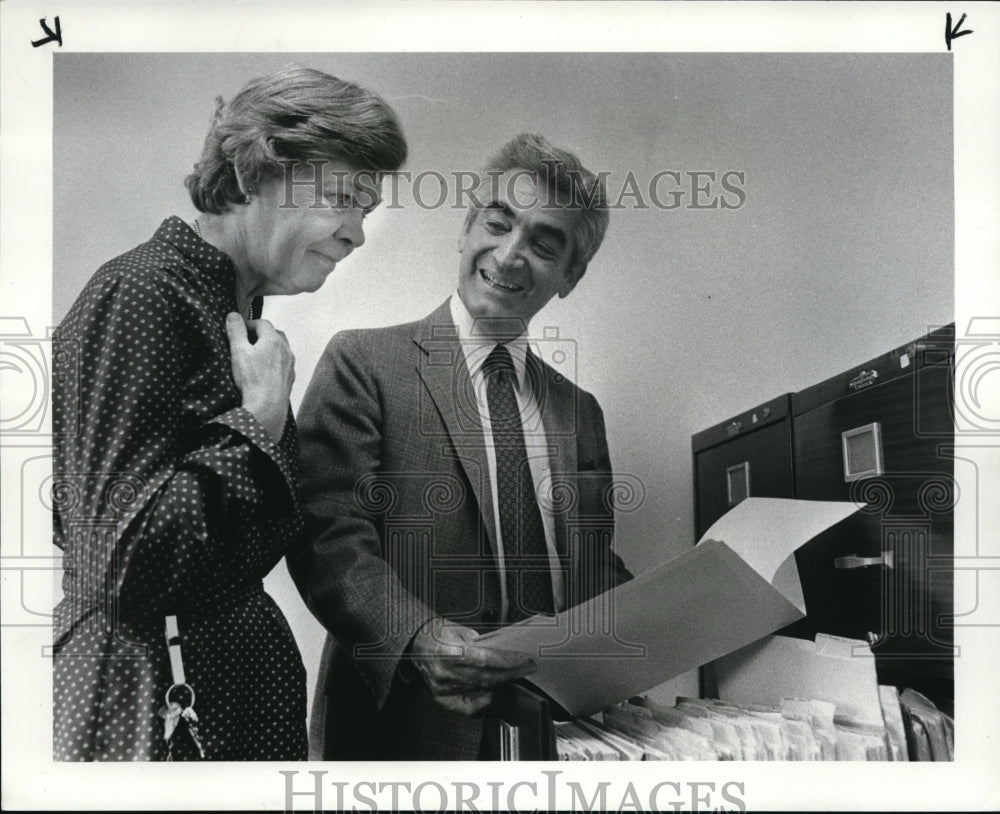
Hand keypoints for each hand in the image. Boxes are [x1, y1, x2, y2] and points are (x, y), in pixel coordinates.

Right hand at [225, 312, 294, 442]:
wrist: (267, 407)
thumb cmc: (252, 379)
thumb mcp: (238, 351)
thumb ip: (236, 331)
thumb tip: (233, 315)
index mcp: (273, 340)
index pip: (262, 323)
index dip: (249, 324)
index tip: (238, 330)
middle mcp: (286, 350)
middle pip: (275, 334)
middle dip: (261, 334)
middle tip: (246, 342)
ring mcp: (290, 365)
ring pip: (281, 349)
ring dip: (269, 348)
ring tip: (254, 356)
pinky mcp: (290, 378)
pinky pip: (283, 364)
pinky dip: (274, 362)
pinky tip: (264, 371)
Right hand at [409, 618, 536, 715]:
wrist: (416, 645)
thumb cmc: (436, 634)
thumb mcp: (459, 629)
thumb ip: (480, 642)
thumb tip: (502, 649)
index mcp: (448, 651)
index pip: (485, 660)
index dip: (507, 661)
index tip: (524, 659)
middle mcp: (445, 672)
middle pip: (486, 678)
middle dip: (510, 673)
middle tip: (526, 668)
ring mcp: (443, 688)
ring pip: (481, 691)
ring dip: (501, 684)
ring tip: (514, 675)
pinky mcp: (442, 699)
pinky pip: (469, 707)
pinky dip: (485, 701)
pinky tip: (494, 692)